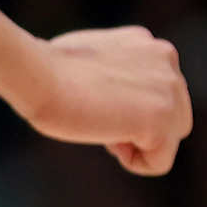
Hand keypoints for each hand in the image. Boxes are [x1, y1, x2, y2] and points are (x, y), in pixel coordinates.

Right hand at [21, 25, 192, 174]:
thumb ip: (115, 68)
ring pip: (168, 139)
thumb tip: (118, 94)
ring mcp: (170, 88)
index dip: (122, 107)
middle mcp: (166, 58)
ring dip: (133, 141)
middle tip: (94, 113)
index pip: (155, 93)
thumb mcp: (87, 57)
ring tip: (99, 121)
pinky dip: (132, 161)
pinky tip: (104, 136)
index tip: (89, 96)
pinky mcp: (163, 119)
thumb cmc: (43, 69)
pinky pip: (158, 163)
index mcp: (146, 43)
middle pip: (171, 116)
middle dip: (136, 125)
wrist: (35, 74)